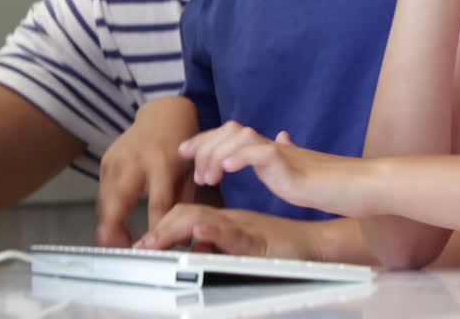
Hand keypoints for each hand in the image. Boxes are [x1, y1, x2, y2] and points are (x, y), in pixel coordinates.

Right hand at [97, 96, 198, 246]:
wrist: (163, 114)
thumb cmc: (179, 144)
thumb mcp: (189, 170)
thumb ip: (182, 200)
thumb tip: (180, 233)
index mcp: (162, 163)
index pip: (158, 202)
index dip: (155, 227)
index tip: (154, 246)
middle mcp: (136, 161)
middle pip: (120, 200)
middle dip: (115, 228)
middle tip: (117, 249)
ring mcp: (117, 160)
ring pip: (106, 199)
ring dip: (109, 224)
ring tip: (118, 243)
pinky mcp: (106, 161)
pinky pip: (103, 191)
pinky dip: (107, 209)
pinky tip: (115, 222)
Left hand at [135, 204, 324, 259]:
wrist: (319, 245)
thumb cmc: (287, 245)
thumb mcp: (244, 247)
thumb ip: (221, 244)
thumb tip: (199, 244)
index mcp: (227, 220)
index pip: (187, 214)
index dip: (162, 225)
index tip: (142, 244)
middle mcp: (232, 219)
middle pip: (188, 211)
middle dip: (161, 228)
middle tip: (140, 246)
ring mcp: (245, 226)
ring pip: (204, 217)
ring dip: (176, 227)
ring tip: (155, 240)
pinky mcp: (261, 238)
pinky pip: (234, 233)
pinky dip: (215, 229)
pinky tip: (201, 229)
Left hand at [179, 121, 364, 216]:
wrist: (357, 184)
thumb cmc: (331, 182)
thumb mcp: (298, 168)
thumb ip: (285, 156)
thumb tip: (282, 137)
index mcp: (270, 150)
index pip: (231, 136)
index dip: (205, 140)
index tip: (184, 151)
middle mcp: (272, 146)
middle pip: (228, 131)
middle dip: (203, 145)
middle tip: (192, 169)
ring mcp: (281, 153)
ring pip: (239, 137)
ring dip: (217, 155)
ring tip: (207, 177)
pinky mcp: (290, 163)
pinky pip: (259, 153)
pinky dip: (239, 158)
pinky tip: (226, 170)